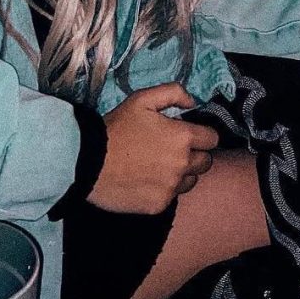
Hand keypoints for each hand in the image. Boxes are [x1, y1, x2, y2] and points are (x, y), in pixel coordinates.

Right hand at [88, 83, 217, 213]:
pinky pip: (172, 197)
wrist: (87, 162)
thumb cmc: (116, 128)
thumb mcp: (142, 99)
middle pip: (206, 162)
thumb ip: (173, 93)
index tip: (189, 135)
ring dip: (182, 173)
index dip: (202, 135)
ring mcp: (171, 187)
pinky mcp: (159, 205)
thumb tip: (193, 103)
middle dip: (195, 155)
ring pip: (191, 181)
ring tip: (160, 166)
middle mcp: (182, 164)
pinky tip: (146, 180)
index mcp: (182, 138)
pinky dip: (164, 189)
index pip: (213, 139)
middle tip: (173, 150)